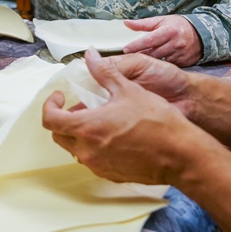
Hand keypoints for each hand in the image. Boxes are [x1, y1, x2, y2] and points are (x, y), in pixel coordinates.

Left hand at [41, 50, 194, 184]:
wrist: (180, 154)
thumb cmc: (156, 121)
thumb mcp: (128, 89)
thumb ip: (104, 72)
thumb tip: (90, 56)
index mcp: (86, 127)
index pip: (50, 119)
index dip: (50, 105)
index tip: (61, 97)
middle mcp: (87, 150)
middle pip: (59, 135)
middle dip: (64, 119)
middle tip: (80, 107)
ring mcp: (99, 165)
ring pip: (76, 149)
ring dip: (80, 134)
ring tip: (99, 119)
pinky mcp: (111, 175)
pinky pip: (93, 160)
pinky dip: (95, 147)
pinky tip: (113, 136)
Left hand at [122, 15, 201, 65]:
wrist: (201, 34)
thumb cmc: (178, 26)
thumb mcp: (161, 20)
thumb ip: (143, 23)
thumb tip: (126, 23)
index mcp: (168, 31)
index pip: (149, 40)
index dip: (136, 46)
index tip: (125, 49)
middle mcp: (175, 44)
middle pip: (153, 53)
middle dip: (139, 55)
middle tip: (127, 57)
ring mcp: (179, 55)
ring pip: (159, 61)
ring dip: (148, 62)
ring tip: (138, 62)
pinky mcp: (183, 63)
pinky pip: (167, 66)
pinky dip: (159, 66)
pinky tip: (152, 66)